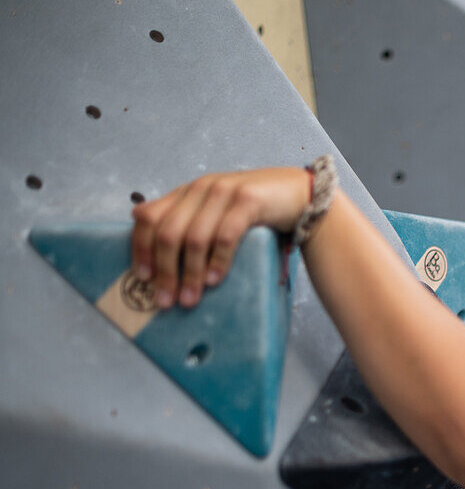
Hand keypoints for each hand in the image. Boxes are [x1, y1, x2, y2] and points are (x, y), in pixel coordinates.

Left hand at [130, 167, 311, 308]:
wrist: (298, 194)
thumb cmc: (257, 210)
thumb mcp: (216, 211)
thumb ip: (188, 220)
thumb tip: (147, 238)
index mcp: (187, 192)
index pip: (149, 217)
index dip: (141, 248)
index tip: (142, 278)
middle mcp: (201, 188)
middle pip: (169, 232)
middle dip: (164, 270)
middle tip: (165, 300)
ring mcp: (224, 192)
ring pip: (195, 238)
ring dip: (190, 274)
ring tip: (190, 299)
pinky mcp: (248, 201)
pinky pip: (226, 236)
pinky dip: (217, 261)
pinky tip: (213, 280)